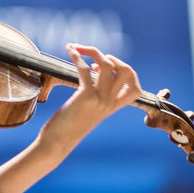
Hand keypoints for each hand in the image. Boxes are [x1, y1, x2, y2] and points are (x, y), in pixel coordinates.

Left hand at [0, 44, 140, 192]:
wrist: (57, 144)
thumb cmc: (67, 128)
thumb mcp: (88, 113)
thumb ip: (95, 99)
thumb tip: (90, 80)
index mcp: (113, 108)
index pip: (135, 88)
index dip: (126, 71)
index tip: (106, 68)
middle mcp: (110, 103)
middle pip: (126, 71)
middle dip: (111, 56)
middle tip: (93, 56)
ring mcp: (100, 99)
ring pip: (107, 65)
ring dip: (92, 51)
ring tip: (77, 48)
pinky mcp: (85, 97)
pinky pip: (84, 68)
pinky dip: (77, 55)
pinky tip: (70, 50)